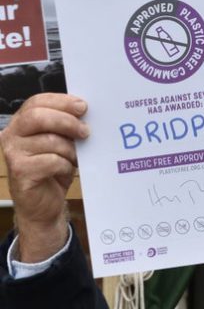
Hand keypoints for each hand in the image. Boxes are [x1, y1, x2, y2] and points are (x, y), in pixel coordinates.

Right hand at [0, 93, 88, 261]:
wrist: (43, 207)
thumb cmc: (52, 173)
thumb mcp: (59, 145)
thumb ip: (64, 128)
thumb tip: (85, 114)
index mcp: (21, 123)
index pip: (37, 102)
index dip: (61, 102)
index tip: (83, 106)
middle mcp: (11, 135)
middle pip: (38, 116)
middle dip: (67, 121)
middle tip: (86, 131)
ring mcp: (13, 153)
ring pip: (49, 141)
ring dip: (70, 150)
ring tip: (76, 159)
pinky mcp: (21, 172)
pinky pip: (51, 161)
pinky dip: (65, 166)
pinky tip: (66, 171)